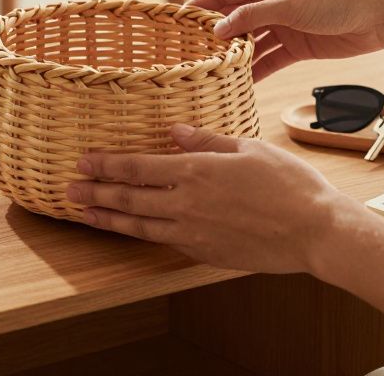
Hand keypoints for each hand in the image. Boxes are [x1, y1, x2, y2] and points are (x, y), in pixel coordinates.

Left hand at [67, 124, 352, 273]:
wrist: (315, 231)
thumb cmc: (290, 184)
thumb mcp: (248, 148)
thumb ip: (206, 140)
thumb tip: (173, 131)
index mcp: (197, 170)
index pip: (138, 167)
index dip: (106, 165)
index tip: (83, 161)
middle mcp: (187, 203)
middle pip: (129, 198)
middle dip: (95, 193)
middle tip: (68, 190)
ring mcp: (193, 232)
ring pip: (139, 225)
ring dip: (108, 220)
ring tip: (83, 215)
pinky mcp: (204, 252)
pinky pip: (163, 241)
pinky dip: (140, 235)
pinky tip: (130, 230)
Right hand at [189, 0, 383, 80]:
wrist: (379, 16)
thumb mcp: (288, 5)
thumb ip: (252, 16)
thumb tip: (217, 30)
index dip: (201, 5)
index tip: (177, 20)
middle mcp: (272, 2)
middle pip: (234, 20)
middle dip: (213, 36)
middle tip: (189, 54)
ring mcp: (284, 25)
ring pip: (251, 42)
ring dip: (234, 56)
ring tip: (211, 73)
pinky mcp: (298, 46)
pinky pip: (270, 59)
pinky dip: (256, 70)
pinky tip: (239, 82)